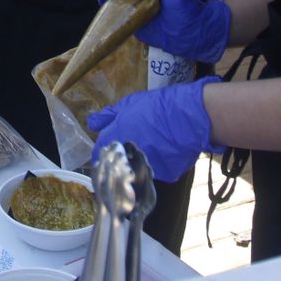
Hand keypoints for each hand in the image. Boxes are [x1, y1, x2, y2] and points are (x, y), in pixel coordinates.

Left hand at [88, 77, 224, 181]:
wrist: (189, 117)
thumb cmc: (156, 107)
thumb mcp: (129, 104)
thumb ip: (108, 116)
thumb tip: (91, 124)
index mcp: (115, 140)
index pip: (98, 154)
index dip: (103, 151)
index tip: (109, 149)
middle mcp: (126, 158)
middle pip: (117, 165)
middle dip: (120, 159)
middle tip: (131, 148)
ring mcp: (145, 169)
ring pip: (136, 171)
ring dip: (138, 164)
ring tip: (152, 149)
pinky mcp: (164, 176)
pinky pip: (157, 172)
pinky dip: (159, 165)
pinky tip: (166, 153)